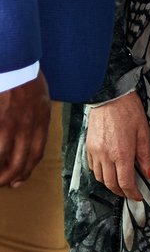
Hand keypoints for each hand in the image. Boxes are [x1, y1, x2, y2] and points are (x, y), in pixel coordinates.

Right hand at [0, 72, 48, 186]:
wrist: (17, 67)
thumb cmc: (28, 80)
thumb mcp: (42, 100)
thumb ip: (37, 119)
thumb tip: (30, 135)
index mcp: (41, 121)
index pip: (36, 152)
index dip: (27, 169)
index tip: (20, 179)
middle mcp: (28, 127)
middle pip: (21, 160)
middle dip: (12, 176)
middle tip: (5, 184)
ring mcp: (10, 126)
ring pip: (4, 157)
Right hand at [86, 91, 149, 200]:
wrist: (109, 97)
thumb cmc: (129, 112)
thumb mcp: (143, 133)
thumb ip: (145, 156)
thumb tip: (149, 174)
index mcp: (122, 154)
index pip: (125, 182)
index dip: (132, 193)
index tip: (138, 197)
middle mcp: (106, 156)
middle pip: (111, 184)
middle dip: (121, 192)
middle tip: (129, 193)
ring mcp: (95, 152)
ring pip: (100, 178)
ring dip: (110, 184)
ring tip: (120, 184)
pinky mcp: (89, 147)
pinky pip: (93, 167)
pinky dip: (100, 174)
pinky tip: (108, 171)